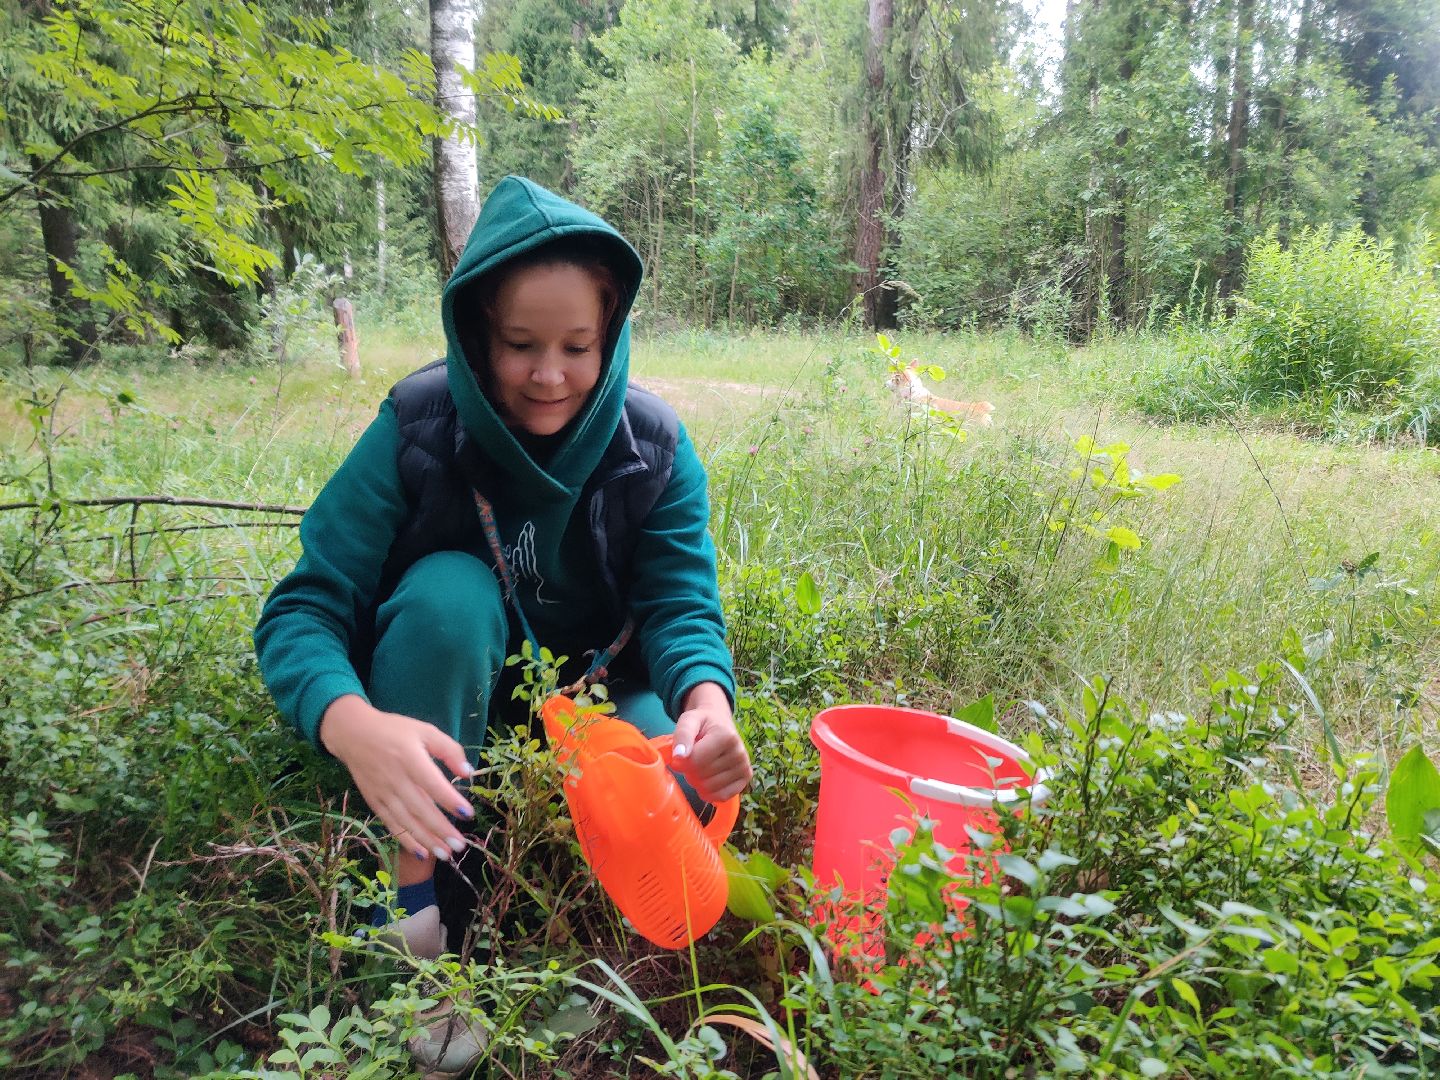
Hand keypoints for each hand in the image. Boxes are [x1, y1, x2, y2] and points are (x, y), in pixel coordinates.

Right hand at [319, 695, 476, 862]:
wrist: (353, 734)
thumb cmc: (395, 731)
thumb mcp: (425, 731)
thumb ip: (448, 749)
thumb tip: (467, 773)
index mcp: (410, 758)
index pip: (432, 784)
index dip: (450, 800)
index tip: (468, 814)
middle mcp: (396, 779)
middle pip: (420, 809)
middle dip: (441, 830)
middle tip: (460, 846)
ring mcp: (383, 793)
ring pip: (406, 821)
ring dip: (426, 840)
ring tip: (446, 854)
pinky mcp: (374, 801)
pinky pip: (391, 824)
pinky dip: (405, 840)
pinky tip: (421, 852)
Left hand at [670, 682, 751, 803]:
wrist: (719, 721)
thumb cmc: (702, 723)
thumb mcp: (689, 720)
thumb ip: (682, 736)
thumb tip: (679, 756)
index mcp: (726, 736)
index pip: (696, 762)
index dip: (682, 761)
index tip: (681, 754)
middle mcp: (740, 753)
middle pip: (702, 776)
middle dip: (690, 771)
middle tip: (692, 759)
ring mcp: (745, 767)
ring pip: (710, 788)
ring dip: (698, 782)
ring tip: (701, 766)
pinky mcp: (746, 778)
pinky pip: (722, 796)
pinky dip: (710, 793)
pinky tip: (707, 781)